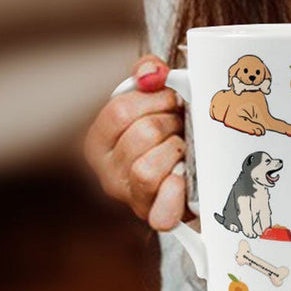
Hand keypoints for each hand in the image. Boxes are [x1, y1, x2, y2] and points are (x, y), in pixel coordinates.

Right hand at [83, 56, 186, 229]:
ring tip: (184, 148)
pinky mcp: (153, 217)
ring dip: (177, 152)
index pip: (120, 111)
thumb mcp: (153, 97)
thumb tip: (152, 72)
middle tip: (181, 126)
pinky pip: (160, 211)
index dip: (156, 100)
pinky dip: (175, 194)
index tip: (173, 101)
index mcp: (99, 141)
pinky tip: (183, 178)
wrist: (191, 177)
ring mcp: (129, 197)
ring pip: (148, 169)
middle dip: (171, 124)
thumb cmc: (168, 133)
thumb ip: (149, 73)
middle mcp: (106, 172)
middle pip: (141, 135)